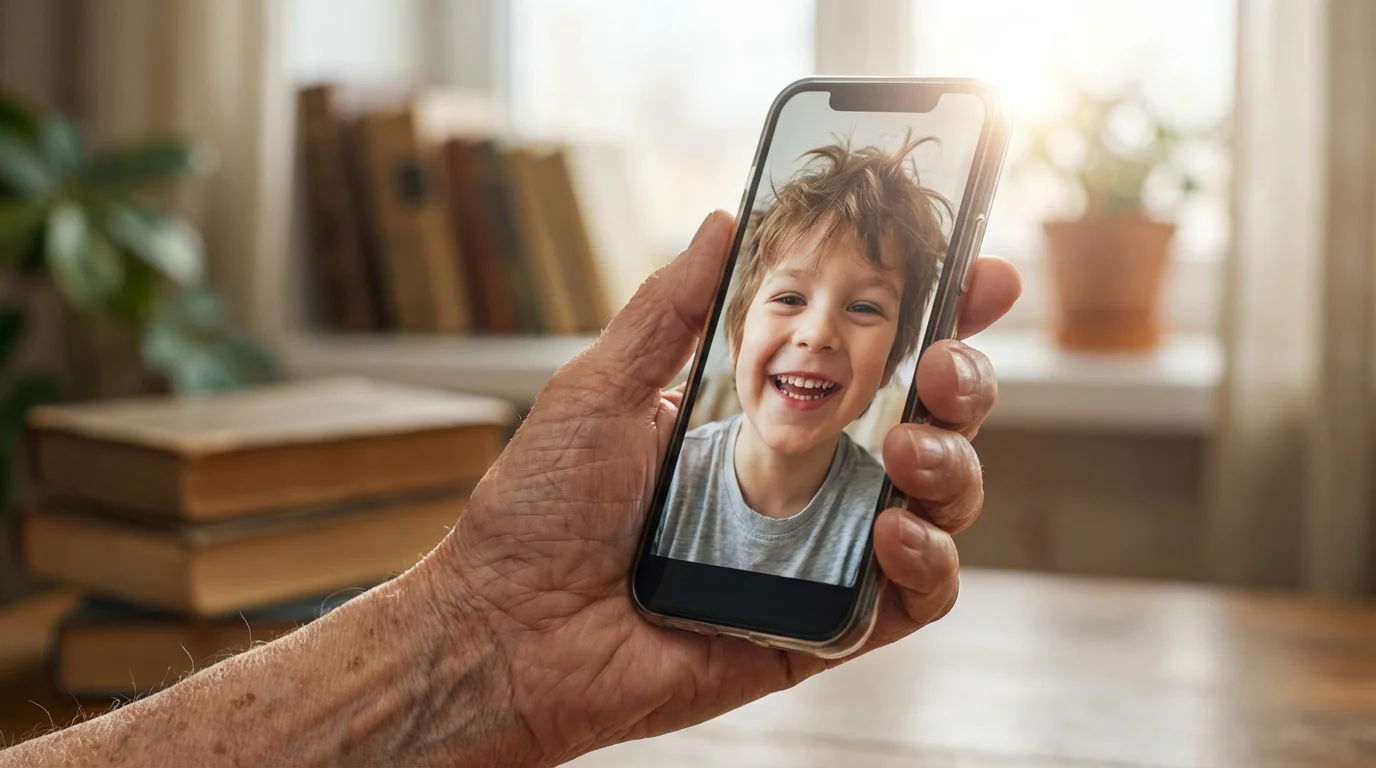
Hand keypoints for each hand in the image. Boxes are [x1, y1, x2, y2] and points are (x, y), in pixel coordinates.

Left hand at [424, 211, 1020, 764]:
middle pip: (927, 421)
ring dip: (956, 464)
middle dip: (964, 380)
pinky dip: (929, 561)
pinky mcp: (824, 628)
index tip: (977, 273)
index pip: (867, 358)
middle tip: (944, 363)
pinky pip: (916, 598)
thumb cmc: (537, 514)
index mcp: (758, 416)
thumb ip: (669, 309)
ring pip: (940, 502)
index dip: (933, 316)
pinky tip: (892, 530)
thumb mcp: (599, 389)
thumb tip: (723, 220)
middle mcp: (802, 479)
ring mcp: (818, 552)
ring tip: (909, 448)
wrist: (507, 633)